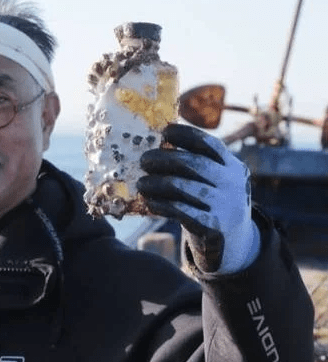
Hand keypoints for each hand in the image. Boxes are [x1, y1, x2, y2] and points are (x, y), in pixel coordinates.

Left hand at [136, 124, 259, 273]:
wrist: (236, 244)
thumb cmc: (214, 206)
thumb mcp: (215, 183)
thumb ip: (196, 168)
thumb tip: (157, 148)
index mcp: (233, 166)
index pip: (209, 144)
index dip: (186, 135)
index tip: (164, 132)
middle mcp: (233, 183)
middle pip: (195, 164)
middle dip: (165, 159)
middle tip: (143, 160)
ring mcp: (226, 206)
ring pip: (185, 187)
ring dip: (158, 183)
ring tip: (141, 183)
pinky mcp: (214, 227)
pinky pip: (182, 211)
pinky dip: (162, 204)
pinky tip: (149, 201)